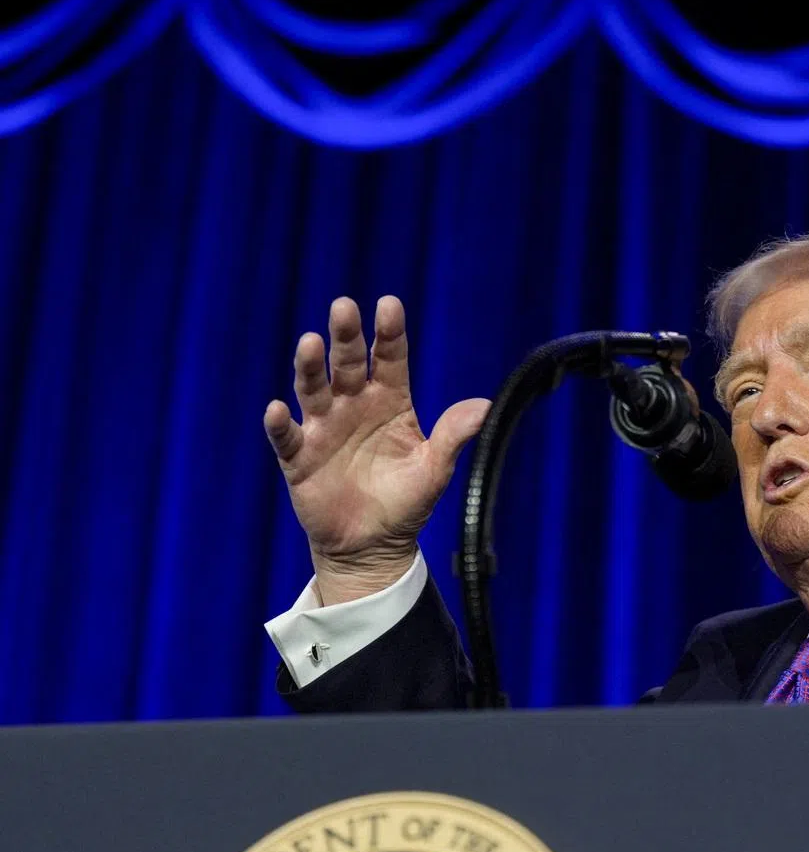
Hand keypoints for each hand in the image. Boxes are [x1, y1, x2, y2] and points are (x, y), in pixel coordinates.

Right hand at [264, 296, 490, 603]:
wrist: (372, 546)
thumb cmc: (406, 502)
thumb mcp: (435, 469)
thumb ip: (454, 436)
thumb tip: (486, 406)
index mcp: (390, 401)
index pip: (390, 358)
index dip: (389, 333)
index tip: (389, 305)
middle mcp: (354, 405)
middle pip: (347, 363)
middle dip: (345, 336)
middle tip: (344, 307)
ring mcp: (324, 429)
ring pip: (313, 389)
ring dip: (310, 367)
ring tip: (309, 344)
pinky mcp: (299, 458)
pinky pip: (287, 437)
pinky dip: (281, 423)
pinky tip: (279, 409)